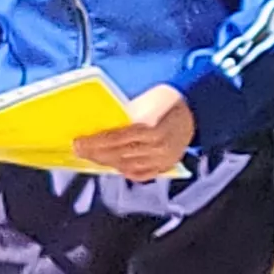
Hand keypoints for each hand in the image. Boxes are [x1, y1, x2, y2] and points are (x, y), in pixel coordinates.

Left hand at [72, 84, 196, 178]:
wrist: (196, 109)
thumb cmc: (165, 100)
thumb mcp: (143, 100)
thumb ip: (122, 115)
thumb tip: (96, 124)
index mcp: (151, 126)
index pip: (114, 139)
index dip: (94, 143)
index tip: (78, 142)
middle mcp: (157, 146)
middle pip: (118, 154)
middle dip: (94, 153)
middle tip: (79, 150)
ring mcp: (163, 159)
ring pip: (127, 166)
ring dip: (106, 162)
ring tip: (92, 156)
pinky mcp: (167, 166)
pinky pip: (141, 174)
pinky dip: (125, 170)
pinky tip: (113, 165)